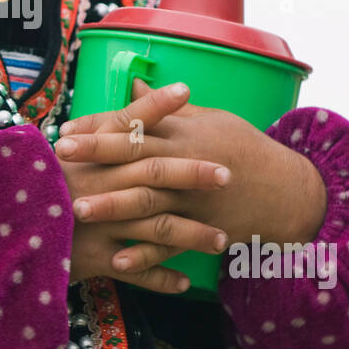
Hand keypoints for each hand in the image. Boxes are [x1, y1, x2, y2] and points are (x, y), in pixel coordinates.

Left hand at [58, 76, 327, 267]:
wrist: (287, 190)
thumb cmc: (243, 147)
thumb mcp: (208, 119)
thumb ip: (166, 109)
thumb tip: (133, 86)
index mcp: (184, 133)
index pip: (136, 124)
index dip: (100, 127)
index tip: (66, 129)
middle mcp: (186, 163)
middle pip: (136, 157)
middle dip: (97, 156)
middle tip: (60, 158)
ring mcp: (194, 200)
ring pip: (149, 202)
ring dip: (113, 206)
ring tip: (78, 210)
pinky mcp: (203, 230)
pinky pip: (171, 244)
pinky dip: (146, 255)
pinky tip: (117, 262)